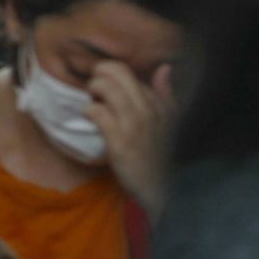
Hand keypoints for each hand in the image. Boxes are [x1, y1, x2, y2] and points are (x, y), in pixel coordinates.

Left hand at [89, 60, 174, 211]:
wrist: (162, 189)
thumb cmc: (160, 155)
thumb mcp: (170, 122)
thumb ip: (166, 95)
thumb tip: (164, 68)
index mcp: (161, 103)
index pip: (128, 71)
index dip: (111, 76)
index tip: (106, 89)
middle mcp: (150, 109)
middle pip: (116, 71)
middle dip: (98, 74)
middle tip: (95, 90)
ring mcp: (135, 124)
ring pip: (104, 87)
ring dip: (92, 91)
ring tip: (93, 103)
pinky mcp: (120, 141)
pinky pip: (96, 111)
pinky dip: (88, 111)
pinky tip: (91, 119)